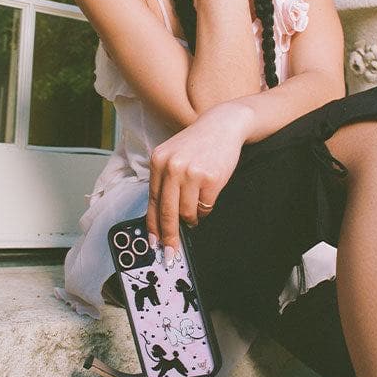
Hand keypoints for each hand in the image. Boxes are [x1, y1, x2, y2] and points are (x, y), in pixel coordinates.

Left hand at [146, 101, 252, 262]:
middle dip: (169, 236)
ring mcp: (190, 173)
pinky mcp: (210, 178)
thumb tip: (161, 219)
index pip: (153, 201)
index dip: (153, 226)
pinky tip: (207, 197)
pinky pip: (205, 207)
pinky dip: (205, 209)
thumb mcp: (173, 156)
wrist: (223, 125)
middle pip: (167, 212)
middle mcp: (171, 167)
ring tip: (196, 208)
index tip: (154, 243)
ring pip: (187, 212)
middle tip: (171, 252)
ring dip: (192, 217)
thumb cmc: (198, 144)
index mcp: (158, 161)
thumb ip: (165, 182)